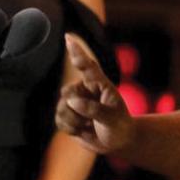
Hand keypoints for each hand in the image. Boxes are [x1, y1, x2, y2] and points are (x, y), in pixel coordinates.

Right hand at [56, 33, 134, 153]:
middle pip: (68, 92)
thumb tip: (71, 101)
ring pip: (62, 108)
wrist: (117, 142)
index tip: (69, 38)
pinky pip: (59, 120)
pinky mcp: (67, 115)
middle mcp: (85, 90)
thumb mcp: (113, 118)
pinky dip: (70, 129)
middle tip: (93, 119)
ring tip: (90, 124)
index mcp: (100, 85)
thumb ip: (94, 109)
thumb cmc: (120, 126)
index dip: (78, 53)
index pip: (88, 66)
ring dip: (75, 121)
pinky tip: (82, 130)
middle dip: (77, 109)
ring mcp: (75, 102)